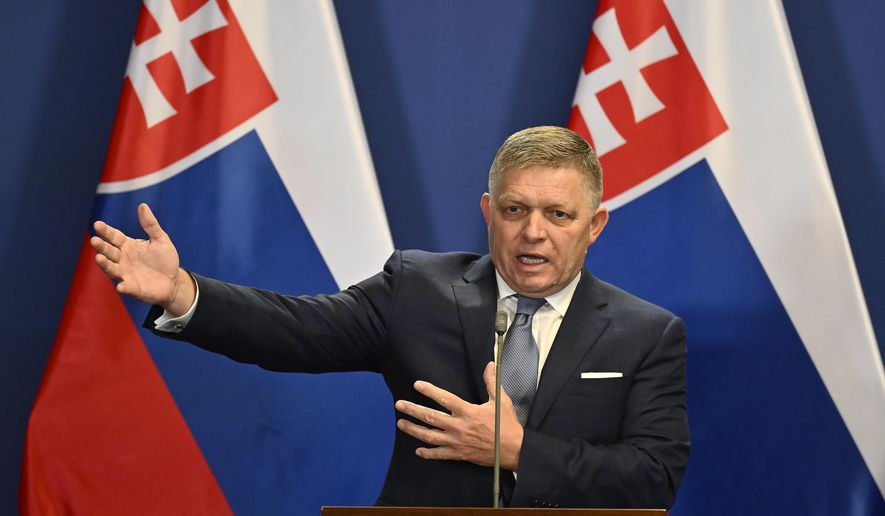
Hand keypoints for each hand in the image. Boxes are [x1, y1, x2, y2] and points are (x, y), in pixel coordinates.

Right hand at [90, 203, 193, 314]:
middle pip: (109, 251)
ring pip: (111, 268)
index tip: (97, 224)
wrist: (174, 281)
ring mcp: (126, 274)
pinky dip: (123, 287)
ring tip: (99, 258)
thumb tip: (142, 205)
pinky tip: (121, 286)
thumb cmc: (165, 259)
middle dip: (101, 246)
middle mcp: (123, 259)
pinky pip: (126, 287)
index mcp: (128, 246)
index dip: (106, 231)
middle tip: (94, 240)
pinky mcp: (133, 288)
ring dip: (105, 264)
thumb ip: (150, 225)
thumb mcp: (160, 240)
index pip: (114, 237)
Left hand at [395, 362, 523, 469]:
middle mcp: (459, 427)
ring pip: (429, 436)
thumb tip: (489, 365)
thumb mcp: (501, 400)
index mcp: (468, 412)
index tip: (417, 385)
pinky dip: (427, 453)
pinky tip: (418, 450)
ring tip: (401, 423)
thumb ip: (492, 382)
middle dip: (412, 410)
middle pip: (430, 417)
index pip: (445, 398)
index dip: (429, 391)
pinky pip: (439, 454)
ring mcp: (457, 442)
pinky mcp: (459, 454)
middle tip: (399, 404)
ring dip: (413, 429)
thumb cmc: (507, 425)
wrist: (513, 450)